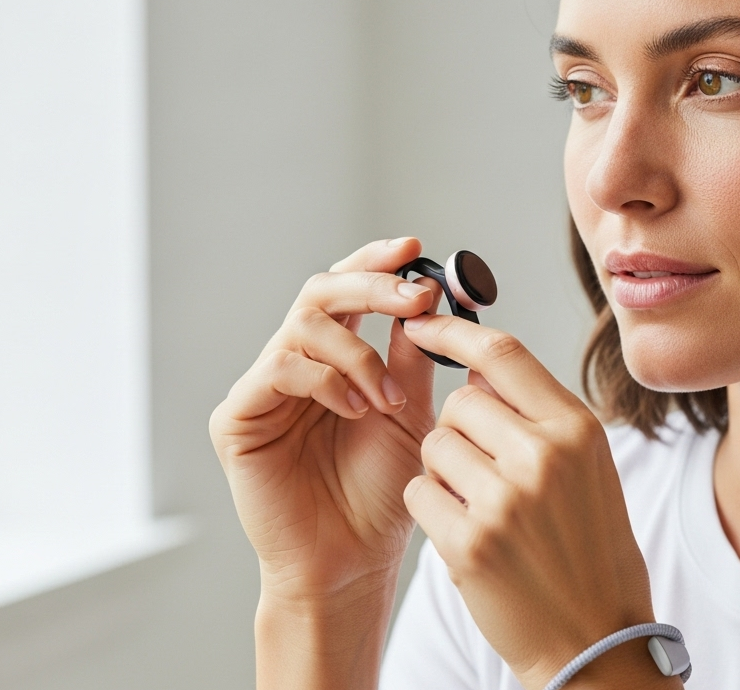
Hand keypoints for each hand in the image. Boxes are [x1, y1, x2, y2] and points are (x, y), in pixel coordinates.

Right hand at [210, 238, 440, 601]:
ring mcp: (264, 387)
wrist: (353, 559)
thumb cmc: (382, 493)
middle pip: (322, 290)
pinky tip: (354, 410)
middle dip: (373, 285)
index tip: (417, 249)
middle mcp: (298, 362)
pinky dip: (326, 379)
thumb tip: (431, 297)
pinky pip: (280, 368)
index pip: (351, 290)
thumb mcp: (410, 413)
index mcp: (338, 356)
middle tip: (415, 296)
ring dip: (358, 351)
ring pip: (304, 324)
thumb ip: (413, 358)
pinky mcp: (238, 416)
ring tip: (387, 397)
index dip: (378, 262)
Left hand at [401, 314, 677, 689]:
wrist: (595, 637)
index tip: (423, 321)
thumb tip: (475, 363)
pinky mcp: (469, 543)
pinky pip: (418, 492)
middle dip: (459, 428)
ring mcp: (505, 500)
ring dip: (444, 471)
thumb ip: (539, 413)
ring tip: (484, 507)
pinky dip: (432, 508)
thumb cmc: (590, 547)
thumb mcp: (586, 466)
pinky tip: (468, 533)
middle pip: (460, 401)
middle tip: (485, 468)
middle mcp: (543, 456)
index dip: (453, 329)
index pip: (502, 351)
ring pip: (434, 445)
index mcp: (577, 429)